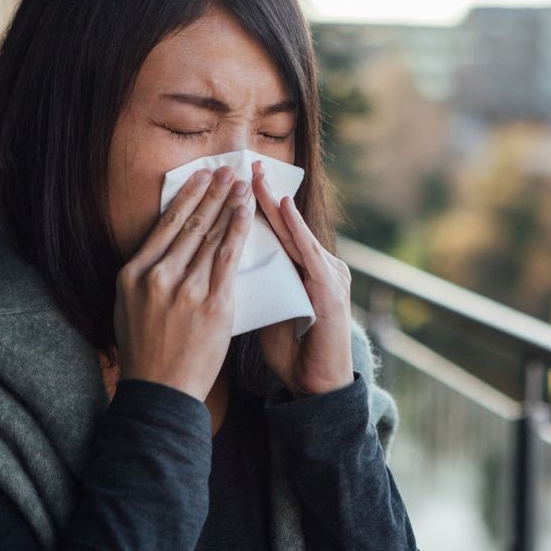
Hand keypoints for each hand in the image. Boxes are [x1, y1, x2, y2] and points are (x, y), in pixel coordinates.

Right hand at [113, 165, 253, 401]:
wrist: (161, 392)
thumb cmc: (145, 352)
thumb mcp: (127, 307)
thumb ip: (144, 276)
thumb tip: (161, 246)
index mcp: (133, 274)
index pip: (164, 225)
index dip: (187, 198)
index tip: (200, 177)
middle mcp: (157, 276)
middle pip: (190, 225)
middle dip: (212, 193)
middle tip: (227, 170)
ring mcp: (185, 289)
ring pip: (210, 236)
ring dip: (228, 205)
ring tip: (241, 184)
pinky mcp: (212, 305)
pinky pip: (227, 259)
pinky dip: (237, 231)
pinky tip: (245, 213)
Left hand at [250, 159, 353, 397]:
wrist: (317, 386)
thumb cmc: (291, 351)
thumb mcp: (266, 311)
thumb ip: (251, 286)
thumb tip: (219, 266)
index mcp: (302, 271)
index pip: (276, 232)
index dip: (255, 206)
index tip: (233, 180)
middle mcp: (319, 266)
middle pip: (287, 225)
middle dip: (265, 194)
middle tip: (245, 164)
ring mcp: (328, 276)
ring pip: (297, 233)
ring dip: (277, 204)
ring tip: (259, 179)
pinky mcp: (331, 290)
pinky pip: (310, 254)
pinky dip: (296, 230)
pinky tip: (283, 210)